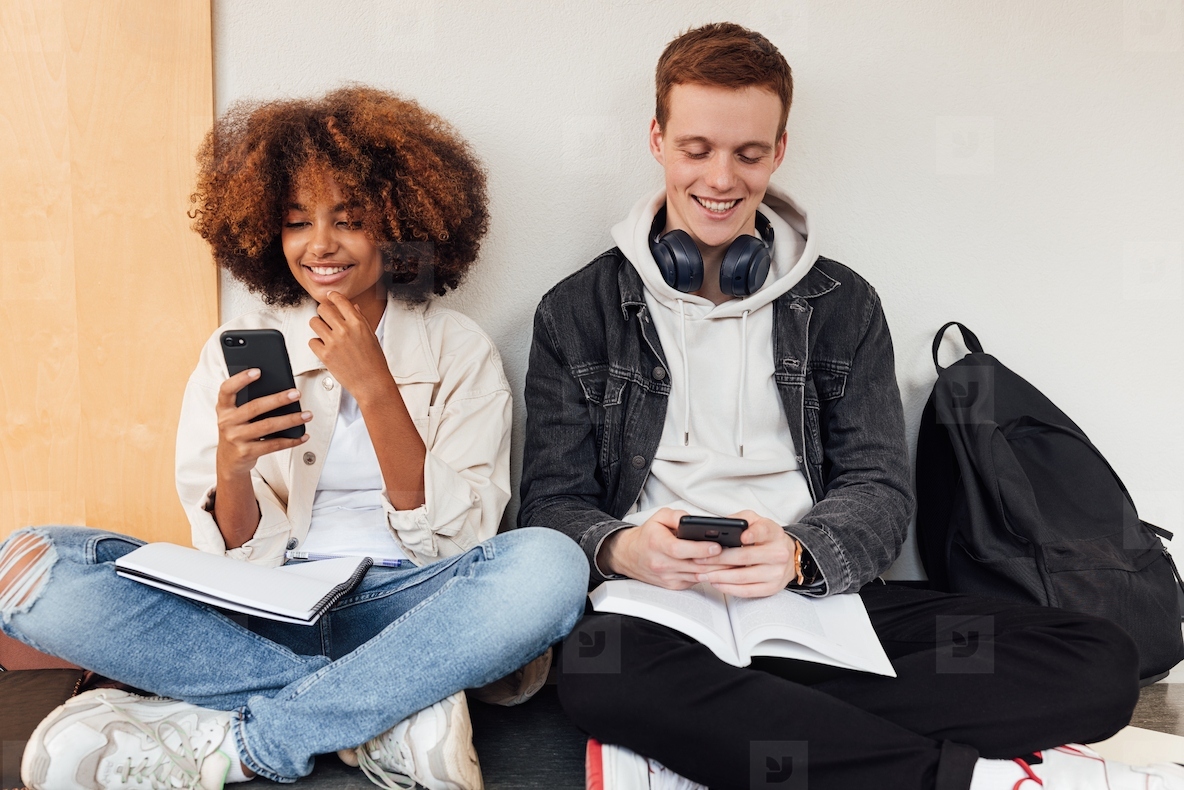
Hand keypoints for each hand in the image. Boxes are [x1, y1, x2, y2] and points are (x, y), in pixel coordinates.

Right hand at [215, 369, 311, 477]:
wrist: (228, 461)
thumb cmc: (237, 431)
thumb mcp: (234, 416)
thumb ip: (247, 403)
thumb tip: (279, 390)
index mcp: (224, 409)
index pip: (227, 390)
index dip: (240, 379)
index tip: (258, 371)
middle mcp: (227, 422)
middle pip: (255, 407)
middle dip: (278, 399)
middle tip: (296, 393)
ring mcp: (236, 438)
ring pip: (267, 426)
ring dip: (290, 419)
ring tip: (306, 415)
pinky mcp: (247, 452)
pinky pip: (273, 445)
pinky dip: (291, 440)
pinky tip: (302, 435)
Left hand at [308, 291, 394, 402]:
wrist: (372, 383)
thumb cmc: (374, 361)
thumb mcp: (371, 336)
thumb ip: (360, 319)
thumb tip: (353, 307)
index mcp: (357, 323)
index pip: (339, 300)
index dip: (333, 296)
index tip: (330, 296)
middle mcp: (344, 330)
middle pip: (323, 309)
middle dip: (323, 312)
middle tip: (326, 318)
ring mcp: (333, 342)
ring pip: (313, 322)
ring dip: (317, 326)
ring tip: (324, 333)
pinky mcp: (324, 355)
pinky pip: (311, 341)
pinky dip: (316, 344)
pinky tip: (325, 347)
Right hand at [599, 508, 731, 589]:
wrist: (630, 556)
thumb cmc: (648, 535)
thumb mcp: (658, 517)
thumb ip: (675, 515)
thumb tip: (693, 519)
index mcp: (656, 544)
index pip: (680, 550)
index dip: (700, 549)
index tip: (717, 546)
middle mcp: (661, 564)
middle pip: (693, 565)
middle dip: (716, 560)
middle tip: (735, 554)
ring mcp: (667, 577)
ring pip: (697, 575)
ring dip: (717, 570)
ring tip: (734, 561)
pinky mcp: (673, 586)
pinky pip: (695, 581)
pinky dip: (709, 575)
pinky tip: (722, 568)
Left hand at [693, 510, 797, 597]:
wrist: (789, 556)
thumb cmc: (766, 537)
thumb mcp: (757, 521)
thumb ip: (740, 519)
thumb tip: (718, 524)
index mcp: (773, 533)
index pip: (763, 532)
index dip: (753, 534)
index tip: (742, 537)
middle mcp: (778, 553)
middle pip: (745, 557)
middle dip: (719, 559)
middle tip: (699, 559)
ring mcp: (776, 573)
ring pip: (743, 576)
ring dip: (719, 576)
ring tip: (702, 574)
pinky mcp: (771, 588)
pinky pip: (747, 591)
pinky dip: (728, 588)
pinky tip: (715, 583)